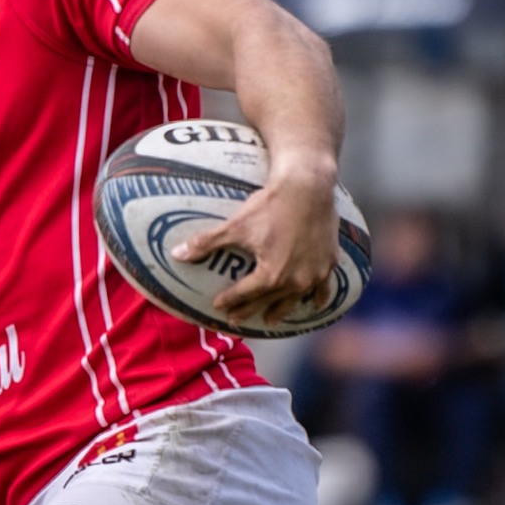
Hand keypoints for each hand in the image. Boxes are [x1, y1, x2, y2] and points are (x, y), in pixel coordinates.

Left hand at [173, 162, 341, 330]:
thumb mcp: (236, 225)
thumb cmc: (271, 205)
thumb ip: (206, 243)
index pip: (245, 294)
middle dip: (250, 310)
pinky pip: (324, 288)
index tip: (217, 305)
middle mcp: (295, 280)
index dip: (229, 300)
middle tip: (236, 319)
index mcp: (271, 275)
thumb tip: (175, 255)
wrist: (308, 186)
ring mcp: (315, 274)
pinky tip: (313, 303)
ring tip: (271, 319)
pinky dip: (318, 298)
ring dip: (281, 310)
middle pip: (268, 301)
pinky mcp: (329, 262)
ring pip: (296, 300)